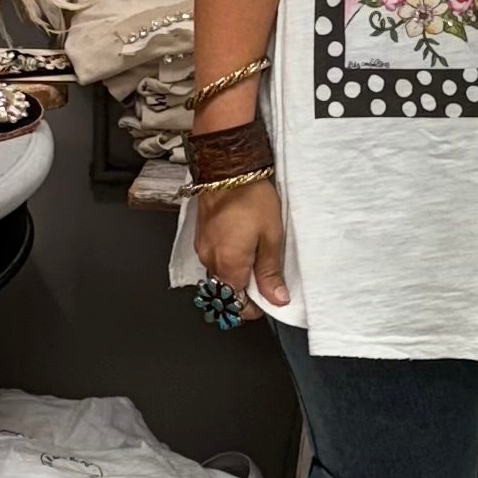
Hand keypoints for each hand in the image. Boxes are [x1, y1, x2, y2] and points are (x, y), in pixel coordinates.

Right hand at [194, 179, 287, 319]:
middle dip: (245, 290)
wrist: (227, 169)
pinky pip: (214, 259)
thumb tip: (276, 299)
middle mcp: (210, 261)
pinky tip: (242, 244)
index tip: (268, 299)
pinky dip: (227, 259)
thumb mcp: (272, 236)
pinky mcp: (200, 238)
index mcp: (229, 266)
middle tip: (265, 275)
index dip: (253, 308)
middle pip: (226, 291)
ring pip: (219, 275)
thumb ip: (270, 272)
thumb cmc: (251, 198)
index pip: (236, 304)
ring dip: (236, 273)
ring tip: (255, 255)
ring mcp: (203, 249)